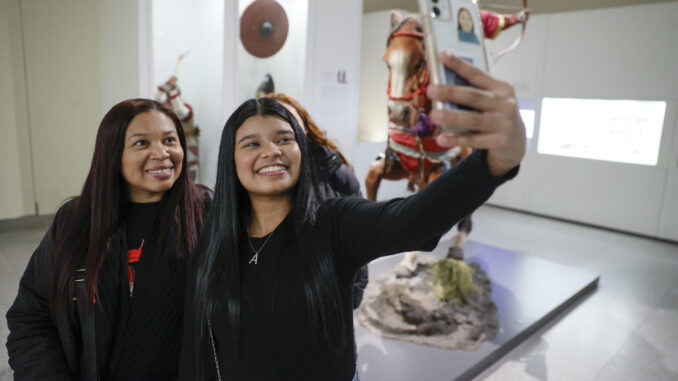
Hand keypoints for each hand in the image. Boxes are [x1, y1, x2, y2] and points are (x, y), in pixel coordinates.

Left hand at [427, 51, 525, 176]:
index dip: (460, 65)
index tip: (443, 55)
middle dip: (451, 92)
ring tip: (434, 115)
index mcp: (501, 88)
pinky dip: (456, 139)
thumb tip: (442, 85)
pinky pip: (474, 140)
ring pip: (473, 119)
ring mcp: (503, 123)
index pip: (477, 74)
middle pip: (473, 96)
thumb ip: (475, 91)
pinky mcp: (499, 141)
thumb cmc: (497, 114)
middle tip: (431, 90)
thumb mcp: (493, 99)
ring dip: (452, 117)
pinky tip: (442, 138)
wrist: (517, 140)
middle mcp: (504, 103)